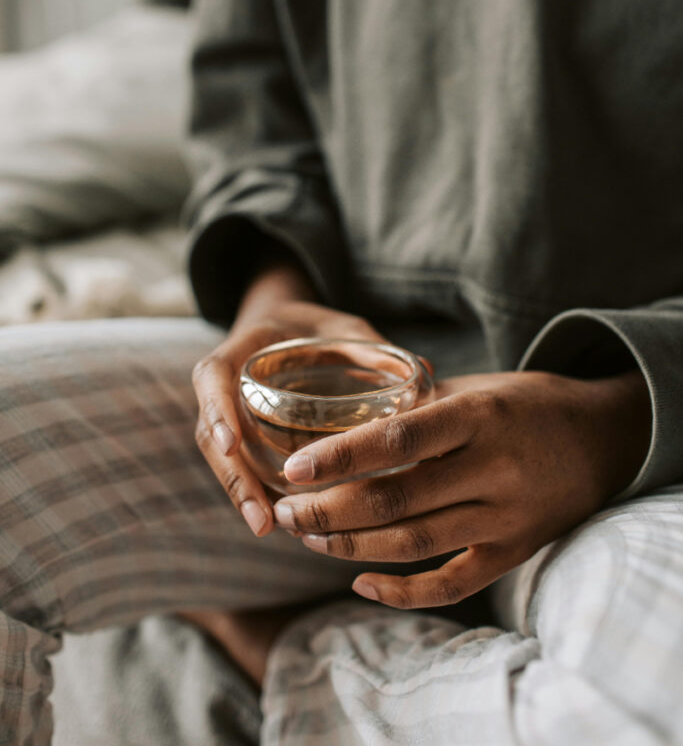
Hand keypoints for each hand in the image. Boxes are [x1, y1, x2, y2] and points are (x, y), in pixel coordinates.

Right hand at [192, 285, 386, 537]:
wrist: (284, 325)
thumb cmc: (314, 325)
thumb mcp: (340, 326)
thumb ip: (370, 346)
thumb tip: (425, 368)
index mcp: (242, 348)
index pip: (213, 376)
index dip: (217, 409)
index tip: (232, 443)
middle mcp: (226, 383)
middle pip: (212, 432)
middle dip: (232, 476)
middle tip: (260, 517)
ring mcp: (229, 412)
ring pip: (222, 457)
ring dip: (241, 493)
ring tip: (267, 528)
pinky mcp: (241, 435)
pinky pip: (240, 463)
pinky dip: (254, 491)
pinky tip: (277, 523)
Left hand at [272, 369, 650, 608]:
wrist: (602, 438)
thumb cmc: (525, 403)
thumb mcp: (476, 386)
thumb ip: (417, 404)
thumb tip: (345, 415)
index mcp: (478, 416)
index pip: (396, 441)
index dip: (340, 457)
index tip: (292, 468)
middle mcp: (493, 468)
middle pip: (395, 499)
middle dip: (329, 510)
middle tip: (284, 510)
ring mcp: (506, 516)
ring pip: (414, 543)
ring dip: (351, 545)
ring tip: (307, 535)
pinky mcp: (513, 551)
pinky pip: (452, 584)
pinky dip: (403, 591)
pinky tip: (360, 582)